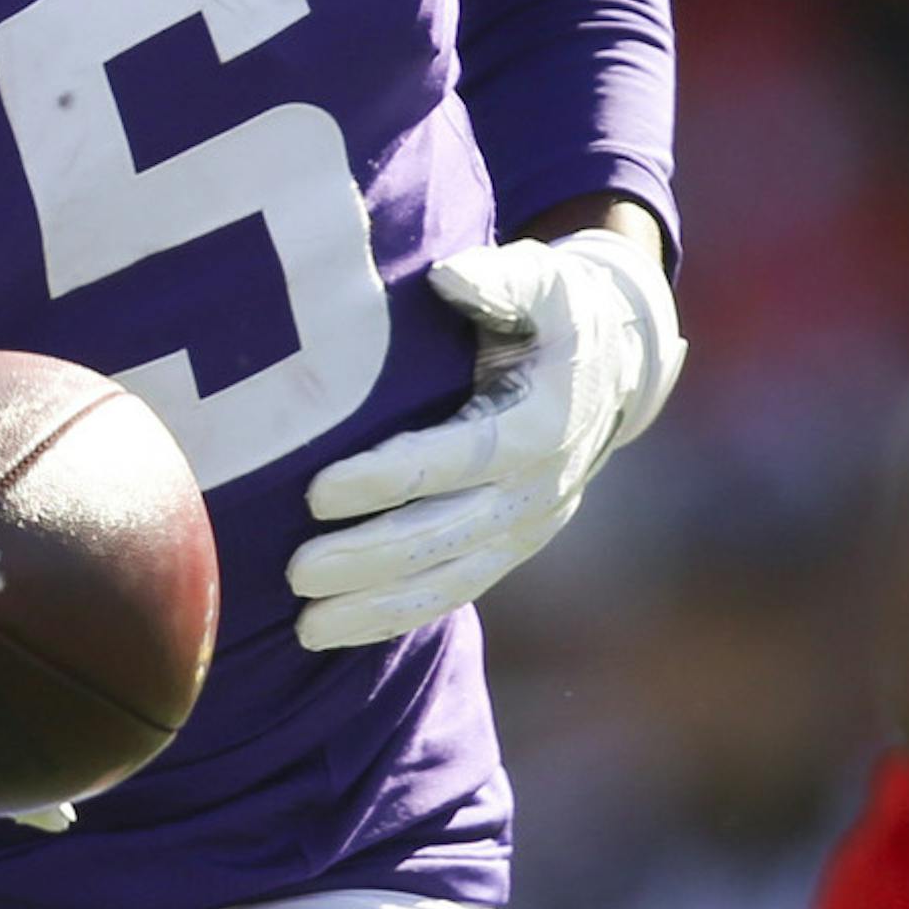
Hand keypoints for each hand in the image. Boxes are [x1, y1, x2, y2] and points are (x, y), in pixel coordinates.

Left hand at [287, 225, 684, 651]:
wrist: (613, 367)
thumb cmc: (557, 311)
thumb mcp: (543, 280)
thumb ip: (498, 280)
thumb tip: (449, 276)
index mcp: (543, 421)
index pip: (459, 458)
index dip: (389, 477)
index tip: (318, 491)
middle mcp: (540, 487)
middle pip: (445, 532)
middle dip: (368, 557)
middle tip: (295, 571)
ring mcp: (527, 527)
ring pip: (448, 578)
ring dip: (375, 607)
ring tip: (306, 626)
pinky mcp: (511, 547)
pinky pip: (453, 591)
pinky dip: (395, 617)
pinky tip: (336, 632)